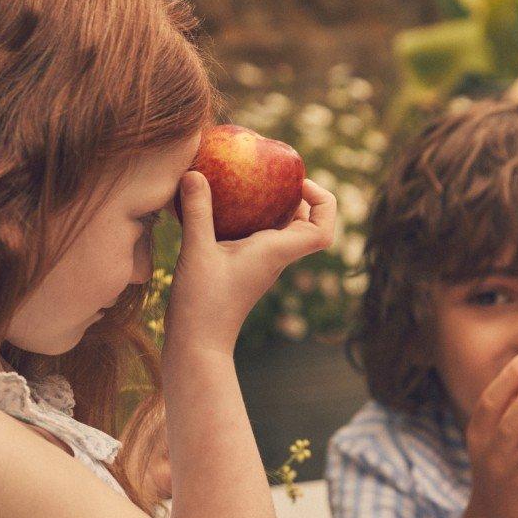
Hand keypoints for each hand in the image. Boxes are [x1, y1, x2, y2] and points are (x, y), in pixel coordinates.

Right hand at [163, 170, 335, 358]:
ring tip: (248, 185)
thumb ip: (197, 211)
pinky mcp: (244, 270)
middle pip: (306, 225)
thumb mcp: (196, 251)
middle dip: (298, 197)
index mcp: (276, 252)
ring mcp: (261, 265)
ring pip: (283, 231)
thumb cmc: (202, 304)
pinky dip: (252, 219)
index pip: (323, 231)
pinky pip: (259, 238)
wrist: (197, 346)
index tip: (299, 184)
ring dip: (274, 207)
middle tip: (271, 176)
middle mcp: (275, 258)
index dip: (323, 203)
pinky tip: (222, 209)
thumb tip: (193, 171)